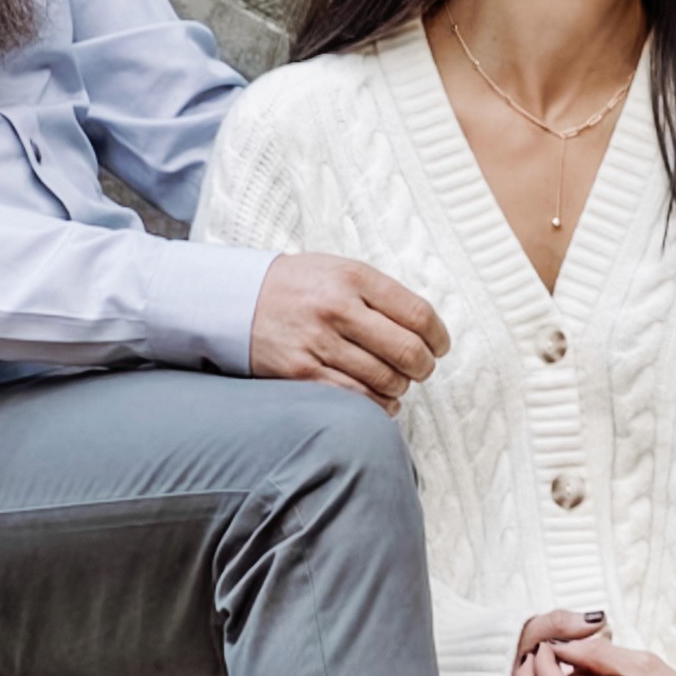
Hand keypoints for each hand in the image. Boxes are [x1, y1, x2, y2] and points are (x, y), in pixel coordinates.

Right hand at [249, 252, 449, 408]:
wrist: (235, 299)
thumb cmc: (298, 286)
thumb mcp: (340, 270)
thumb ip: (381, 294)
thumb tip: (426, 330)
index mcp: (353, 278)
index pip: (418, 314)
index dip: (438, 337)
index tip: (440, 346)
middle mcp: (337, 309)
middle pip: (407, 351)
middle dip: (424, 367)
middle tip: (422, 368)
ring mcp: (317, 343)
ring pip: (384, 379)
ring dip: (400, 387)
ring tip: (397, 383)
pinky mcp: (300, 372)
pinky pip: (354, 398)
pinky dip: (377, 405)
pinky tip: (381, 401)